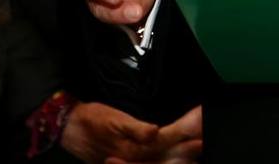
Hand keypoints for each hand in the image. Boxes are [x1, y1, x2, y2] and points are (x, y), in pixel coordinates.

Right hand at [61, 103, 201, 163]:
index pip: (168, 139)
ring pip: (166, 160)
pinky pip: (157, 160)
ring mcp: (136, 160)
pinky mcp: (134, 159)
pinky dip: (170, 154)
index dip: (186, 130)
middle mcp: (139, 157)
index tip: (202, 118)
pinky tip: (180, 153)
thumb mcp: (111, 120)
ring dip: (184, 150)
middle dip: (190, 144)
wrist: (70, 129)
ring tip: (201, 141)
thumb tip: (154, 132)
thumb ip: (134, 129)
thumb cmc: (91, 121)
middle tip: (208, 133)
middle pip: (172, 154)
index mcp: (136, 148)